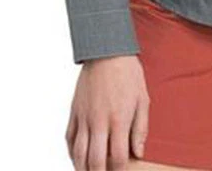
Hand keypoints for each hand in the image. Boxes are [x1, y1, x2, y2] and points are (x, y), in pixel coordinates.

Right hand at [67, 54, 148, 169]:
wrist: (107, 52)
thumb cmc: (128, 74)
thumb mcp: (142, 99)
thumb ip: (140, 128)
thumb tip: (139, 152)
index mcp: (118, 119)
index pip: (118, 158)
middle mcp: (99, 121)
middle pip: (95, 161)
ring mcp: (84, 117)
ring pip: (78, 153)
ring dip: (83, 168)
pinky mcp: (74, 111)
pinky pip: (69, 138)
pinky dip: (72, 152)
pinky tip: (77, 158)